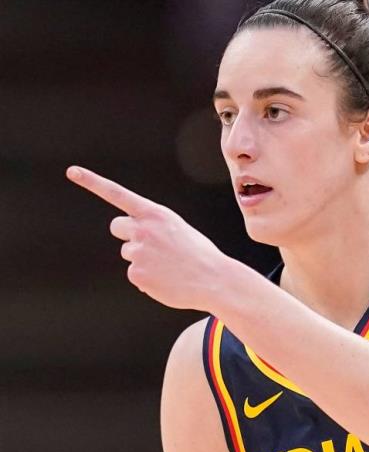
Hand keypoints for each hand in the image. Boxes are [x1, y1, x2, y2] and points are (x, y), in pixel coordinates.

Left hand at [66, 166, 228, 310]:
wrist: (214, 280)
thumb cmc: (199, 254)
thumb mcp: (178, 230)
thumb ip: (153, 228)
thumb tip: (133, 242)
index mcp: (155, 214)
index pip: (117, 194)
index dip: (92, 182)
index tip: (72, 172)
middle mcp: (143, 229)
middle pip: (117, 227)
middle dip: (129, 234)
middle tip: (151, 245)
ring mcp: (138, 252)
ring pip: (128, 252)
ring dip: (142, 259)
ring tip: (168, 266)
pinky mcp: (136, 274)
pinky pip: (133, 274)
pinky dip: (147, 278)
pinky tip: (166, 280)